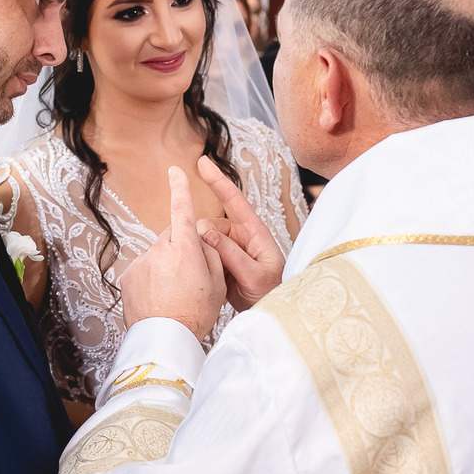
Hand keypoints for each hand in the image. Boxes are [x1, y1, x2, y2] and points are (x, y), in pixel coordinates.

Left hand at [120, 166, 225, 340]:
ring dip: (164, 266)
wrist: (165, 339)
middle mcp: (160, 251)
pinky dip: (151, 279)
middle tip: (189, 275)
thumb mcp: (216, 282)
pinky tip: (158, 297)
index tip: (176, 171)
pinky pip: (143, 269)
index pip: (182, 210)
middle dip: (179, 247)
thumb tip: (200, 240)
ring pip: (157, 255)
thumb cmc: (195, 313)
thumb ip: (209, 254)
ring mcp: (141, 263)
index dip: (180, 188)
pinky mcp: (128, 276)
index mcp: (185, 249)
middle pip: (171, 237)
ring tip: (173, 293)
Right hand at [195, 155, 285, 310]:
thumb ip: (233, 255)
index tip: (201, 162)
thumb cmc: (271, 291)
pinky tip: (213, 278)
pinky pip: (202, 254)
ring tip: (222, 277)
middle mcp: (240, 235)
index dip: (217, 181)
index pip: (234, 201)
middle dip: (205, 241)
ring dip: (204, 255)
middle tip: (218, 266)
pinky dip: (202, 262)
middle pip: (210, 225)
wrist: (269, 311)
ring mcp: (229, 247)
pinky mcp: (219, 260)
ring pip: (202, 241)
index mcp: (254, 232)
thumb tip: (208, 233)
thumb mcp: (255, 276)